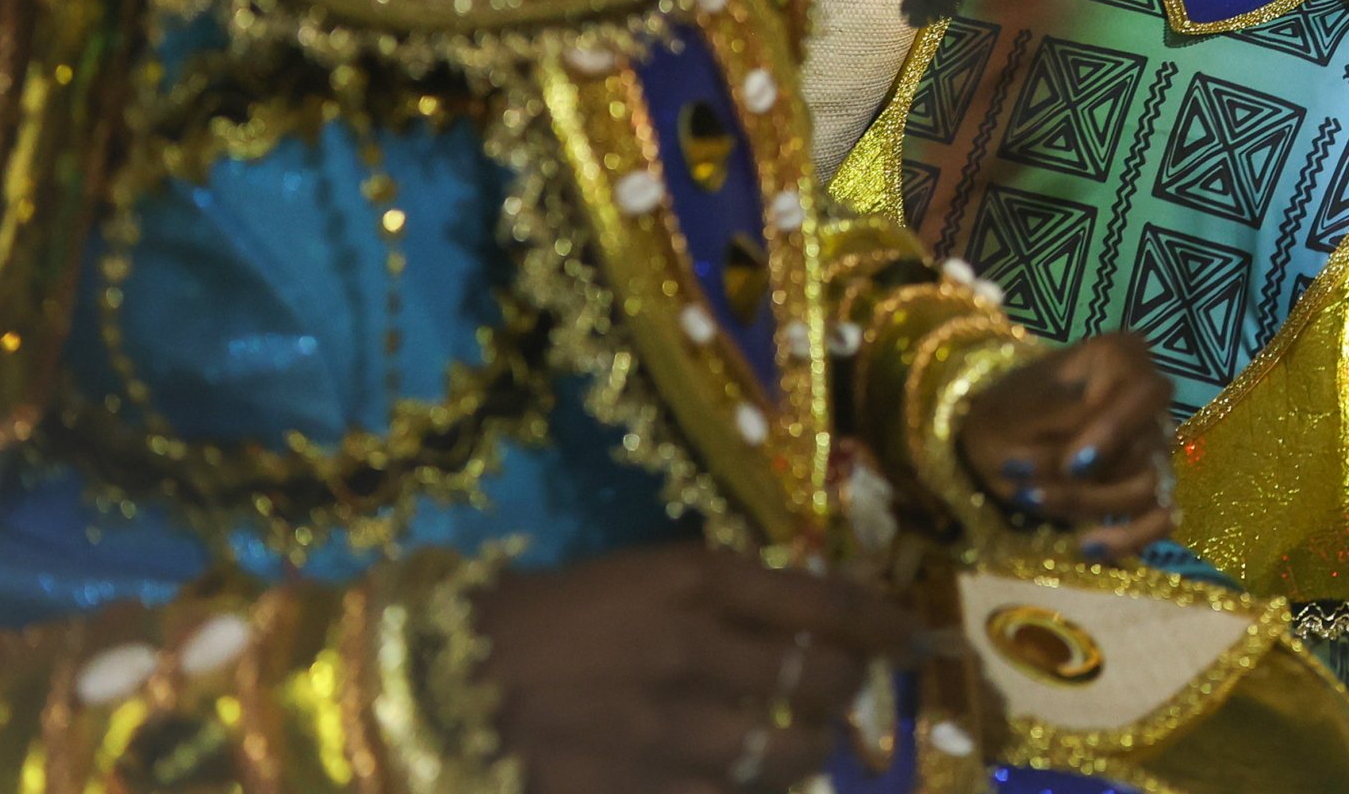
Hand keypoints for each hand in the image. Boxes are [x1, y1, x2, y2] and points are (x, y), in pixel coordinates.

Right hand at [478, 546, 917, 793]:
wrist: (440, 681)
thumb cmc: (548, 616)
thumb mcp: (643, 577)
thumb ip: (729, 595)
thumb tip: (820, 613)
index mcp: (692, 582)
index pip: (824, 604)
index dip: (882, 624)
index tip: (908, 639)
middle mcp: (690, 651)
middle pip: (821, 682)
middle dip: (846, 692)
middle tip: (841, 696)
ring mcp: (662, 732)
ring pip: (788, 756)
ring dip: (808, 754)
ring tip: (801, 749)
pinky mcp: (630, 792)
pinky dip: (745, 792)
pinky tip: (742, 783)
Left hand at [956, 331, 1178, 558]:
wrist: (998, 438)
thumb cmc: (1005, 412)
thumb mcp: (1016, 409)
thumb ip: (1058, 424)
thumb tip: (1085, 459)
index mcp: (1121, 358)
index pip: (1144, 393)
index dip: (1114, 432)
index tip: (1072, 466)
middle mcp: (1148, 400)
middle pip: (1143, 449)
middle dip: (1083, 482)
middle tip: (1026, 493)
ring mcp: (1153, 442)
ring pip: (1146, 488)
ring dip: (1086, 506)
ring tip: (1031, 503)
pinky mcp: (1150, 483)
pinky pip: (1160, 518)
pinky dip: (1129, 537)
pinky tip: (1089, 547)